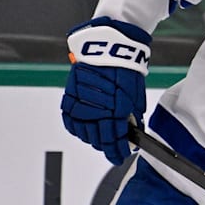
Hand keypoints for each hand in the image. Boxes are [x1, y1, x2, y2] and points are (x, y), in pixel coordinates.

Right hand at [62, 17, 150, 164]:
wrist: (109, 48)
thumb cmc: (126, 70)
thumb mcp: (135, 98)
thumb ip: (132, 118)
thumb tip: (131, 133)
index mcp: (115, 113)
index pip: (114, 141)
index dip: (118, 152)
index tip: (120, 157)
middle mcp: (96, 111)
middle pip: (98, 139)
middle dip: (106, 145)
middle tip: (112, 147)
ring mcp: (81, 104)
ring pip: (83, 132)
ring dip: (92, 138)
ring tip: (99, 138)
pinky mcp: (70, 97)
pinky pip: (71, 120)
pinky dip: (78, 127)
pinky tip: (84, 129)